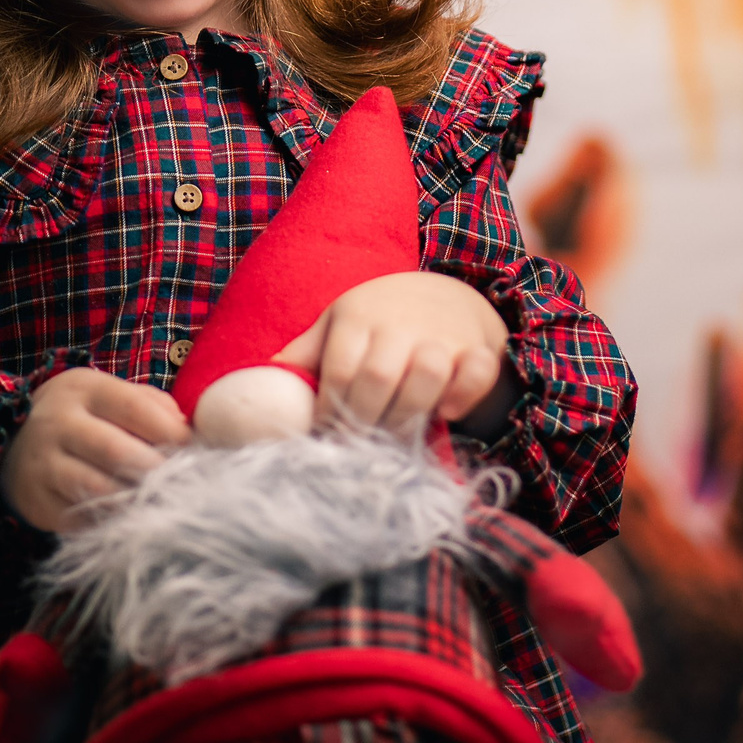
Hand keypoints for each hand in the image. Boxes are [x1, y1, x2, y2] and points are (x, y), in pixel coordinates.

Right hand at [0, 367, 189, 530]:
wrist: (15, 445)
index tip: (191, 448)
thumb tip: (187, 430)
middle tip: (181, 484)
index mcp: (84, 389)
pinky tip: (127, 518)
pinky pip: (81, 518)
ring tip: (160, 503)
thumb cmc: (84, 418)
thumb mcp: (110, 396)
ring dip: (135, 500)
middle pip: (116, 451)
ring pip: (98, 489)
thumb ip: (152, 405)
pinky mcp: (37, 501)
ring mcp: (43, 464)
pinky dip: (110, 521)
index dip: (170, 431)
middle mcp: (57, 423)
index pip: (133, 407)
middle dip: (155, 471)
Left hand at [275, 270, 509, 432]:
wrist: (445, 294)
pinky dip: (464, 395)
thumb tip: (265, 375)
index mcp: (359, 317)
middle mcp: (401, 323)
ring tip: (395, 435)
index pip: (338, 370)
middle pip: (378, 377)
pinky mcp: (478, 348)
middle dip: (365, 421)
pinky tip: (447, 412)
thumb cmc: (381, 317)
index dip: (329, 412)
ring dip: (409, 413)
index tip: (324, 438)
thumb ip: (308, 351)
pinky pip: (477, 373)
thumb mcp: (341, 322)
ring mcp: (442, 335)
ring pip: (428, 372)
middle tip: (358, 447)